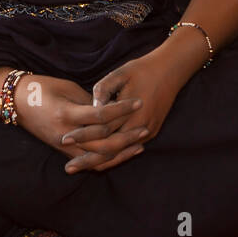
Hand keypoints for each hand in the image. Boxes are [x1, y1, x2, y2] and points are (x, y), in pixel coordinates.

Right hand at [14, 75, 148, 174]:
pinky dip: (106, 160)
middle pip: (103, 143)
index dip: (121, 109)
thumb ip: (90, 101)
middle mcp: (66, 135)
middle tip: (144, 128)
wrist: (16, 101)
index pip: (100, 116)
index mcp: (66, 114)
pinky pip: (88, 162)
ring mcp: (63, 146)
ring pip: (97, 158)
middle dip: (127, 138)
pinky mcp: (62, 152)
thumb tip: (111, 110)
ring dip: (120, 153)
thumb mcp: (67, 88)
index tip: (139, 102)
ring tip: (139, 145)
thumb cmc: (41, 87)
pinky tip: (120, 155)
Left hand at [61, 48, 185, 173]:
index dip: (82, 134)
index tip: (65, 139)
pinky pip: (128, 149)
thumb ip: (103, 89)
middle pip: (110, 148)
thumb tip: (91, 107)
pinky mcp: (151, 132)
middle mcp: (141, 125)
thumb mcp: (121, 73)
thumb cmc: (143, 68)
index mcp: (132, 111)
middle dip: (88, 158)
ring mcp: (148, 131)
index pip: (102, 129)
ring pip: (120, 153)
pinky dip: (113, 157)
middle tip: (68, 167)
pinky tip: (97, 160)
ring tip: (78, 167)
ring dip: (99, 162)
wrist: (172, 70)